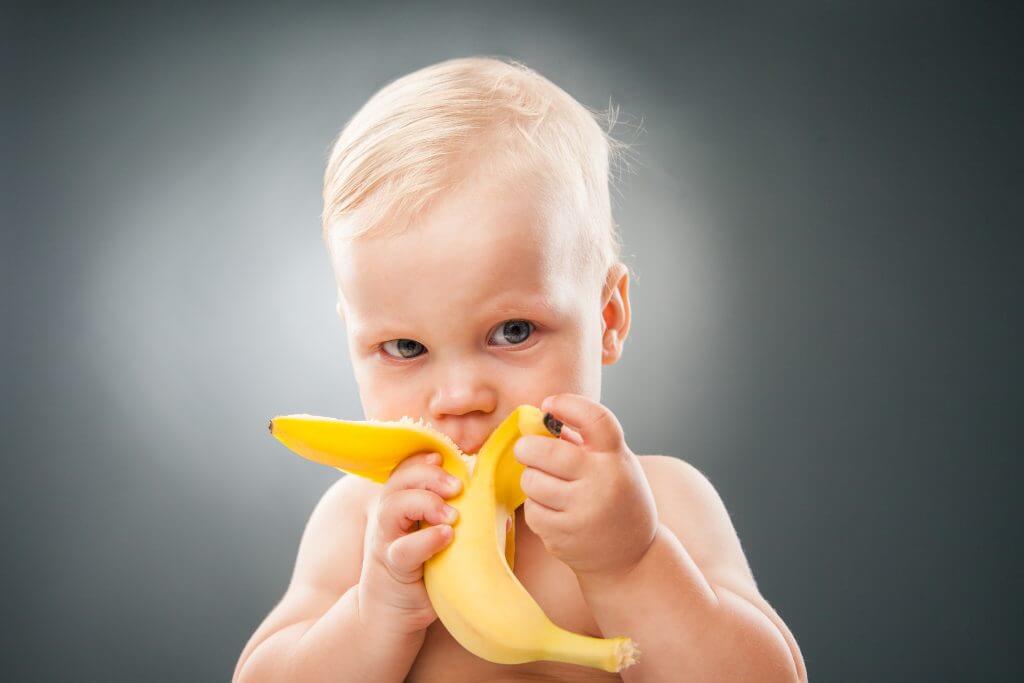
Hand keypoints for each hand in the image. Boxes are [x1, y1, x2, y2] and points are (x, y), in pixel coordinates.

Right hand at [359, 451, 462, 634]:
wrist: (394, 614)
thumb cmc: (426, 571)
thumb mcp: (446, 541)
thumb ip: (470, 525)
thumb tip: (507, 517)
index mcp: (403, 503)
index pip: (407, 469)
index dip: (423, 460)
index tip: (446, 459)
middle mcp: (390, 516)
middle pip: (399, 480)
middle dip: (428, 476)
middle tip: (457, 486)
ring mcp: (387, 540)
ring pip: (393, 507)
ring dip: (425, 502)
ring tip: (452, 515)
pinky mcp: (392, 567)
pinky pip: (402, 548)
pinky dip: (425, 539)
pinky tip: (446, 536)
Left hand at [513, 394, 658, 579]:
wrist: (631, 557)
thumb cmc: (616, 499)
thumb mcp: (614, 464)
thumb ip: (585, 442)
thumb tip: (538, 419)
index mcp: (617, 457)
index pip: (595, 418)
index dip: (567, 404)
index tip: (549, 405)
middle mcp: (603, 481)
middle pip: (546, 452)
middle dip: (527, 447)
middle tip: (526, 449)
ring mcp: (583, 511)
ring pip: (532, 481)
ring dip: (532, 479)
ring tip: (547, 484)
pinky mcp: (565, 535)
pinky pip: (532, 510)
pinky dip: (536, 507)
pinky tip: (553, 511)